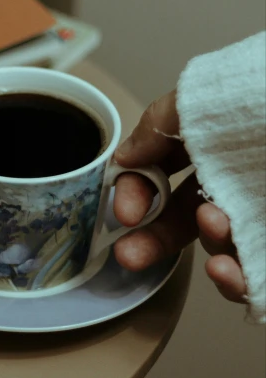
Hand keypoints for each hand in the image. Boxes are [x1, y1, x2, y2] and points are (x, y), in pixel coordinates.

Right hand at [112, 90, 246, 302]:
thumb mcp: (213, 96)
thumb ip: (162, 123)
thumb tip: (124, 157)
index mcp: (216, 148)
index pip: (162, 178)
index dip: (137, 196)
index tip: (125, 212)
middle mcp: (239, 184)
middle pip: (183, 220)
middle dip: (152, 241)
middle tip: (130, 256)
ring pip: (222, 249)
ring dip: (207, 250)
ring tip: (214, 234)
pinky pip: (258, 277)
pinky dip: (238, 282)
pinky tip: (230, 272)